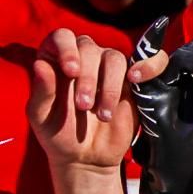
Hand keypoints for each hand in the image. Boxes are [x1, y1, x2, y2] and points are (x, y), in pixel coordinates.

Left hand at [29, 29, 141, 172]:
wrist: (86, 157)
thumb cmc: (58, 135)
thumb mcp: (41, 117)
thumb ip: (42, 91)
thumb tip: (41, 65)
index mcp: (56, 60)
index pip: (63, 37)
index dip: (68, 49)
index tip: (71, 72)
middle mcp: (84, 59)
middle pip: (91, 48)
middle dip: (88, 78)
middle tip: (83, 106)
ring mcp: (111, 69)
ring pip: (116, 58)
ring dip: (110, 85)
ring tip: (103, 114)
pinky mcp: (135, 81)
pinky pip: (150, 62)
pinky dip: (149, 65)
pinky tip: (137, 80)